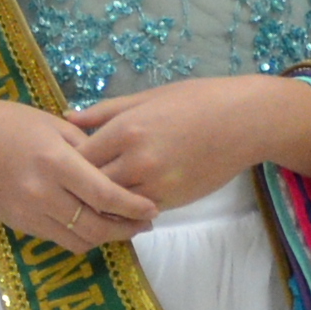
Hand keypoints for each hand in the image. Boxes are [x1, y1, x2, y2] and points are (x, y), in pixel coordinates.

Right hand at [0, 94, 156, 250]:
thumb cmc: (12, 123)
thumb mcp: (54, 126)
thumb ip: (88, 149)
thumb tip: (120, 170)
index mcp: (55, 162)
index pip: (103, 194)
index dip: (132, 206)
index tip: (152, 208)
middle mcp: (42, 192)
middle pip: (94, 226)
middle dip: (125, 229)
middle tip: (144, 223)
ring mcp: (28, 213)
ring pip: (77, 241)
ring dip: (104, 238)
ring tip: (121, 227)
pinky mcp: (18, 224)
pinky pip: (58, 240)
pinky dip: (80, 236)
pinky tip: (92, 224)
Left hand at [67, 74, 295, 217]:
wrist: (244, 121)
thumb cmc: (196, 100)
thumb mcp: (147, 97)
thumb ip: (105, 111)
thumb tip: (68, 118)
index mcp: (126, 130)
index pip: (79, 157)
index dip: (69, 162)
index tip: (66, 161)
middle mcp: (136, 160)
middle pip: (91, 185)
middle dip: (80, 186)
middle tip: (74, 184)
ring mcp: (155, 185)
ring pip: (112, 205)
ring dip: (102, 202)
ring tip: (94, 196)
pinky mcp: (172, 201)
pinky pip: (137, 212)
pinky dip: (127, 209)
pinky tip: (123, 202)